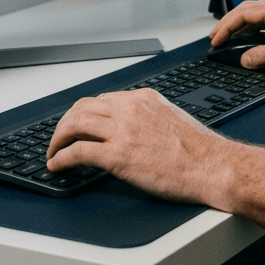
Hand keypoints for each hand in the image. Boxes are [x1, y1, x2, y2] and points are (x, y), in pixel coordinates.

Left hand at [46, 88, 235, 204]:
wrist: (211, 165)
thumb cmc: (199, 149)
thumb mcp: (171, 118)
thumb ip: (149, 117)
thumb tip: (136, 129)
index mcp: (143, 98)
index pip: (102, 99)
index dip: (83, 113)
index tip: (77, 125)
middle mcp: (129, 108)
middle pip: (82, 107)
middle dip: (65, 123)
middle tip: (59, 138)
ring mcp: (122, 130)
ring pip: (74, 124)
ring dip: (57, 139)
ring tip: (53, 152)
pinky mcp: (117, 155)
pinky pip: (78, 151)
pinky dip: (61, 158)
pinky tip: (57, 165)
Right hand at [210, 0, 264, 69]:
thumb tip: (245, 59)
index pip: (244, 13)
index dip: (226, 26)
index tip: (216, 38)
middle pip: (246, 10)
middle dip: (228, 23)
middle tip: (214, 37)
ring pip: (255, 15)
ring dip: (239, 26)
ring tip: (226, 37)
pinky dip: (251, 30)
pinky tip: (248, 39)